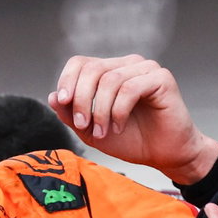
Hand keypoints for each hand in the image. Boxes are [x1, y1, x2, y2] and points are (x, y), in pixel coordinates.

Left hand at [49, 55, 217, 181]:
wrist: (164, 155)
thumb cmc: (132, 140)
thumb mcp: (91, 131)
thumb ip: (70, 114)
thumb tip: (53, 96)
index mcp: (110, 71)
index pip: (80, 62)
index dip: (67, 80)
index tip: (63, 103)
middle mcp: (127, 65)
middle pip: (92, 69)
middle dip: (82, 99)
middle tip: (82, 125)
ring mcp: (146, 69)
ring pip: (110, 79)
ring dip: (100, 110)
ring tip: (103, 131)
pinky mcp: (161, 79)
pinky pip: (130, 88)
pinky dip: (118, 111)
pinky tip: (119, 126)